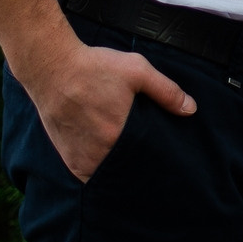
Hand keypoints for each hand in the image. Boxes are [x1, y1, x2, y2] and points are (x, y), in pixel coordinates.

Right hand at [19, 38, 196, 180]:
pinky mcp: (68, 158)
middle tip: (148, 160)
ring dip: (118, 170)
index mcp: (117, 135)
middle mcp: (97, 153)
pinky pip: (89, 174)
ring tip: (128, 160)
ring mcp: (80, 158)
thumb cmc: (94, 67)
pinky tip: (108, 158)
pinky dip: (99, 169)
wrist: (51, 67)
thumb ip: (166, 91)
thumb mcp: (137, 71)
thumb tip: (191, 110)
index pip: (145, 160)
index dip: (154, 160)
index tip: (163, 161)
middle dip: (137, 168)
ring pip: (107, 174)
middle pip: (126, 170)